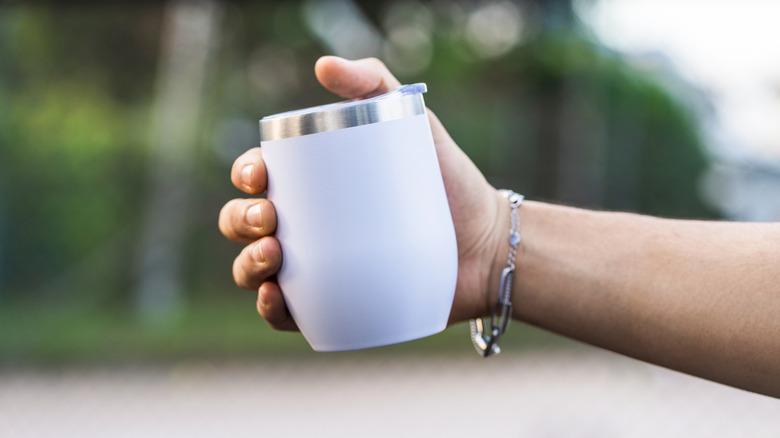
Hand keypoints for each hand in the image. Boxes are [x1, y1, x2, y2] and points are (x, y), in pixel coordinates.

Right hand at [219, 56, 506, 330]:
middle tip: (271, 218)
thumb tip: (322, 67)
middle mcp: (305, 228)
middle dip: (239, 219)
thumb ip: (376, 82)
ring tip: (273, 255)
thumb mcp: (413, 120)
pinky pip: (286, 313)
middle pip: (246, 224)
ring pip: (255, 270)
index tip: (261, 175)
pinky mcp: (332, 306)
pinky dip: (269, 308)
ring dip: (246, 264)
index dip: (245, 175)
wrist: (487, 246)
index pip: (259, 178)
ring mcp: (315, 269)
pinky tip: (274, 297)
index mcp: (312, 185)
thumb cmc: (448, 179)